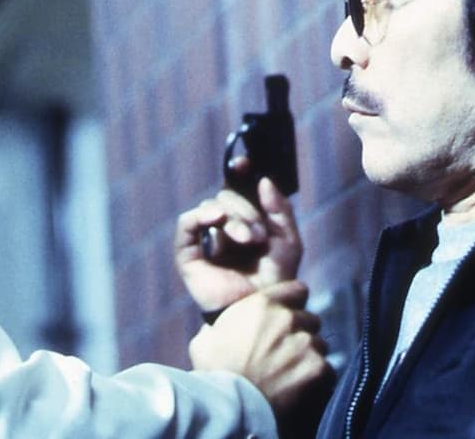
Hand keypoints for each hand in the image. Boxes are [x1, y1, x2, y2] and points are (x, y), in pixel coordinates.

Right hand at [174, 160, 302, 311]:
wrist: (263, 310)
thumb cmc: (276, 281)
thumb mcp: (288, 241)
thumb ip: (280, 209)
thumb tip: (263, 180)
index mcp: (245, 223)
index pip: (235, 188)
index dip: (237, 172)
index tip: (244, 163)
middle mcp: (223, 229)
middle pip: (226, 197)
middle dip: (245, 209)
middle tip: (259, 234)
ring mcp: (205, 241)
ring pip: (210, 207)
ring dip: (232, 217)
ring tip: (248, 239)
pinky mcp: (188, 256)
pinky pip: (186, 224)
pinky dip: (200, 216)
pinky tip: (216, 220)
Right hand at [188, 281, 331, 417]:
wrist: (232, 406)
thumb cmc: (214, 371)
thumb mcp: (206, 339)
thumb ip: (223, 326)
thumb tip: (224, 329)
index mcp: (263, 305)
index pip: (297, 290)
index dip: (293, 303)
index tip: (287, 315)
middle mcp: (290, 319)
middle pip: (310, 319)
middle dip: (301, 331)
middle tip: (286, 349)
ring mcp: (307, 344)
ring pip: (319, 345)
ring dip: (309, 355)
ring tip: (293, 371)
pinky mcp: (319, 369)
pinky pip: (326, 369)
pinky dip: (317, 377)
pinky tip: (301, 386)